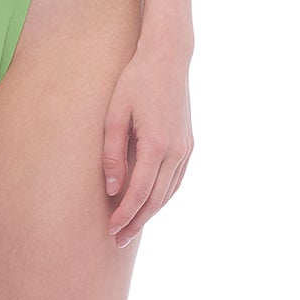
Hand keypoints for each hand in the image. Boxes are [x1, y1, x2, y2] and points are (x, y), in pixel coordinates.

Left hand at [101, 48, 192, 247]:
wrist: (168, 59)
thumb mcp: (114, 115)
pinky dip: (163, 197)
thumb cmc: (135, 82)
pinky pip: (176, 180)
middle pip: (156, 199)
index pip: (139, 192)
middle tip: (119, 240)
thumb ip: (112, 153)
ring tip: (132, 228)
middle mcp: (176, 150)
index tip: (111, 229)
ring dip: (151, 213)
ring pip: (169, 192)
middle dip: (137, 222)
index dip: (124, 214)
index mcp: (156, 143)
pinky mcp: (189, 144)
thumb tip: (110, 188)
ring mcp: (186, 148)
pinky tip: (150, 205)